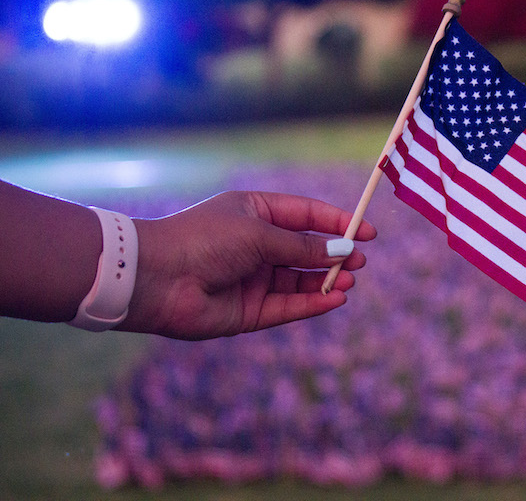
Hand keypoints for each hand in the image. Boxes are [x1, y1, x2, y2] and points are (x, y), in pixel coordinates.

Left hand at [120, 191, 375, 339]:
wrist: (156, 278)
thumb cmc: (205, 240)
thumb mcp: (260, 234)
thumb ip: (302, 246)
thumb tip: (342, 251)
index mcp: (255, 214)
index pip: (306, 215)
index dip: (337, 222)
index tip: (367, 232)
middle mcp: (256, 246)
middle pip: (306, 250)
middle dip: (334, 255)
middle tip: (360, 261)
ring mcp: (254, 279)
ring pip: (300, 281)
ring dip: (326, 280)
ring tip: (349, 280)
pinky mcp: (250, 311)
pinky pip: (288, 306)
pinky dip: (312, 303)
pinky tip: (335, 298)